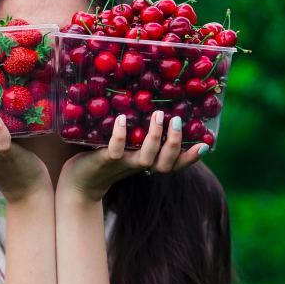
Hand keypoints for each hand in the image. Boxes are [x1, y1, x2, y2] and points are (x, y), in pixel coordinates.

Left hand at [56, 110, 208, 202]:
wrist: (78, 182)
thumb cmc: (106, 157)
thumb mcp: (126, 145)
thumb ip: (139, 131)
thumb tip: (152, 102)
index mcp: (148, 162)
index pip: (175, 164)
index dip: (191, 157)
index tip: (206, 145)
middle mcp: (139, 165)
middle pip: (166, 163)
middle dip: (174, 143)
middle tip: (176, 121)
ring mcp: (123, 164)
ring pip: (146, 158)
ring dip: (154, 137)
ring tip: (158, 115)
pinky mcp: (104, 161)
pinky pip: (115, 150)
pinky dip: (120, 135)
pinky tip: (122, 119)